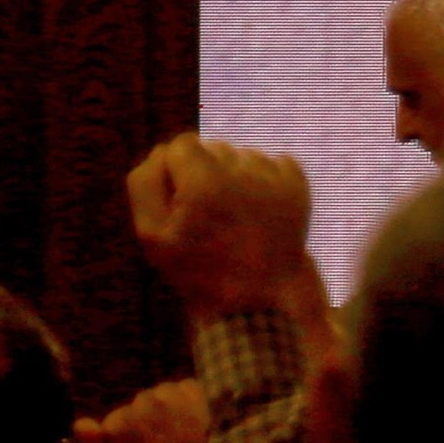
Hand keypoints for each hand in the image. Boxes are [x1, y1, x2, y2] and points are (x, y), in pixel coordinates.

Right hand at [125, 134, 316, 319]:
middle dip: (206, 173)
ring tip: (234, 216)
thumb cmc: (197, 269)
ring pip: (243, 156)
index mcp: (204, 182)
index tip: (183, 200)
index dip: (177, 172)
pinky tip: (256, 211)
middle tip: (209, 214)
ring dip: (235, 177)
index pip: (183, 144)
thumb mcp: (152, 234)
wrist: (257, 298)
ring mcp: (275, 178)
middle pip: (214, 148)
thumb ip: (145, 183)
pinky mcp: (298, 186)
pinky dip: (262, 181)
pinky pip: (272, 163)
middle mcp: (243, 172)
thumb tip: (162, 150)